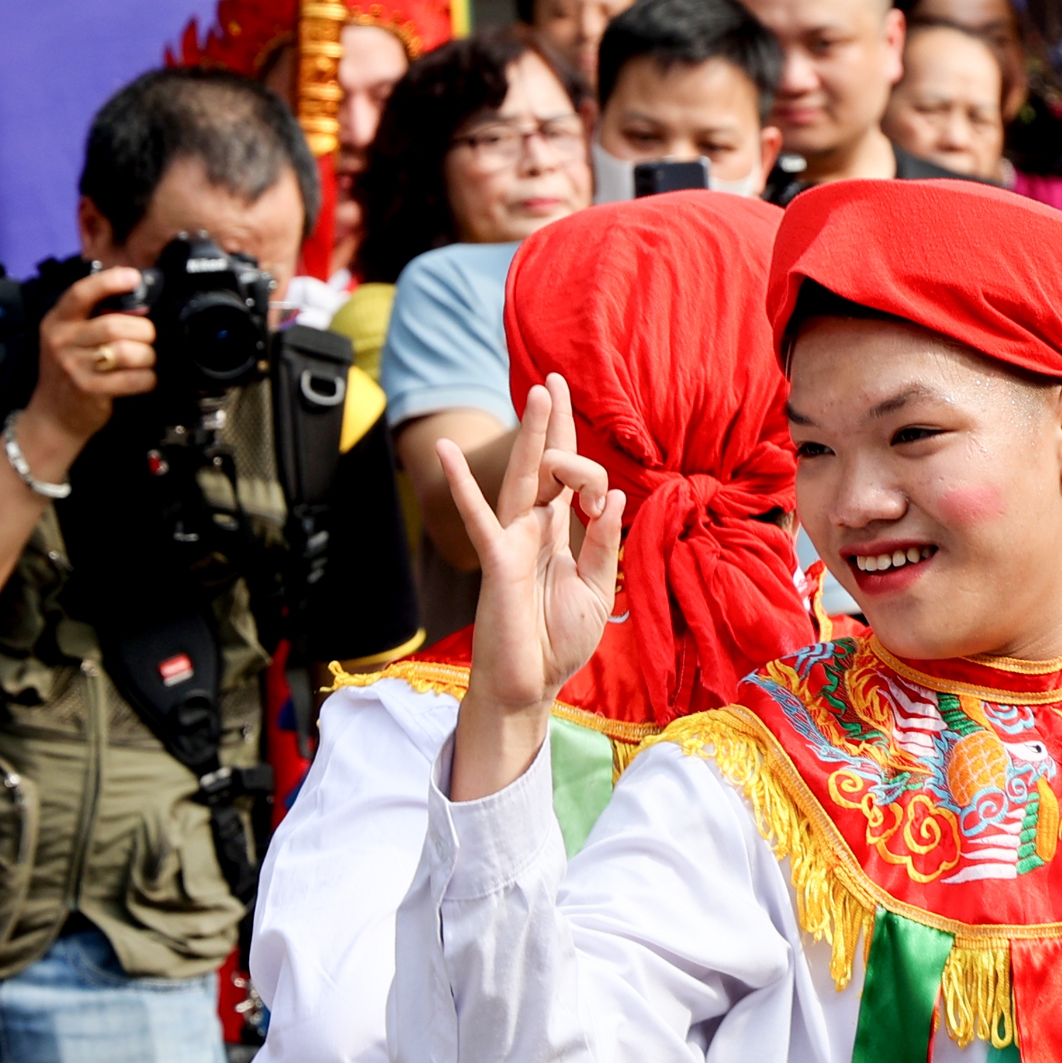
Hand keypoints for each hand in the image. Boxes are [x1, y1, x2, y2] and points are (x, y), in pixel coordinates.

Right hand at [27, 267, 157, 457]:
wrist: (53, 416)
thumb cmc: (70, 371)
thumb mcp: (72, 338)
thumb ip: (98, 318)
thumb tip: (141, 305)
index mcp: (57, 321)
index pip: (81, 293)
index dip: (109, 282)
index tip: (133, 277)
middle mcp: (61, 341)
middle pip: (114, 325)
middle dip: (143, 331)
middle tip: (148, 338)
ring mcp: (73, 366)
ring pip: (126, 351)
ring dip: (147, 356)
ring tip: (146, 360)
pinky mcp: (88, 390)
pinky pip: (132, 379)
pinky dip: (147, 378)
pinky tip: (144, 379)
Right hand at [443, 380, 624, 799]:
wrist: (530, 684)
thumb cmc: (559, 640)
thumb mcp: (598, 589)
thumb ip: (604, 542)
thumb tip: (614, 492)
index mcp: (560, 535)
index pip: (575, 484)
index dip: (594, 477)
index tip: (603, 502)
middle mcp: (535, 529)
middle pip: (546, 464)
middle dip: (553, 422)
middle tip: (554, 379)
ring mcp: (513, 540)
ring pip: (522, 477)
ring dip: (529, 434)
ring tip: (535, 390)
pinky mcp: (496, 560)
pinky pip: (480, 516)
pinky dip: (463, 484)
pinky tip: (446, 451)